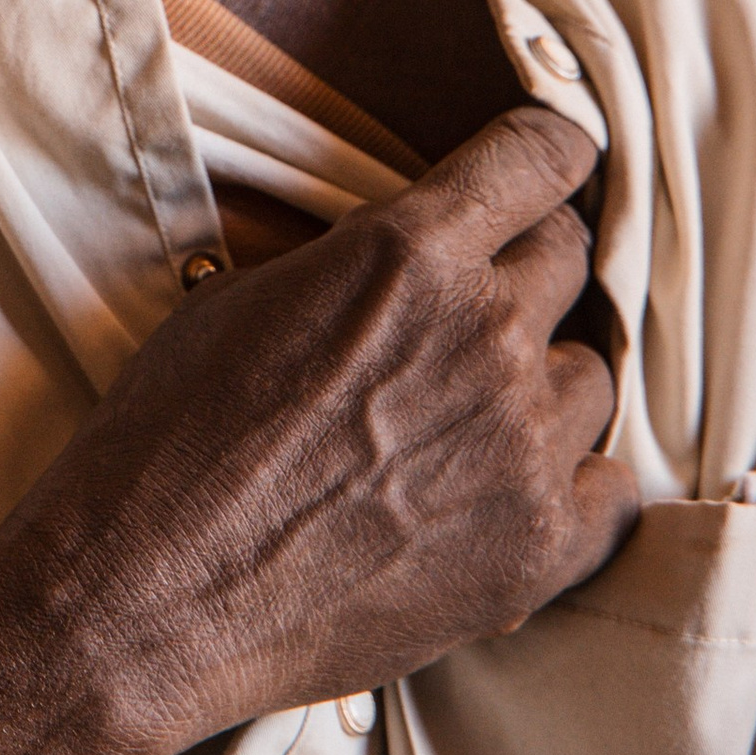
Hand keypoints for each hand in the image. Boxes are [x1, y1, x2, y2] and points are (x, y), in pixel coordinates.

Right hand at [0, 105, 637, 754]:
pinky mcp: (535, 551)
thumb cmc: (166, 444)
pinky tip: (511, 498)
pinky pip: (612, 493)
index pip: (544, 154)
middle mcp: (485, 335)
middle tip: (466, 322)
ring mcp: (520, 447)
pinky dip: (572, 490)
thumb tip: (408, 247)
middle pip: (569, 261)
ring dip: (540, 391)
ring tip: (461, 431)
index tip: (540, 176)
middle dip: (521, 276)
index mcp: (411, 254)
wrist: (142, 600)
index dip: (546, 159)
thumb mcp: (242, 298)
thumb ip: (357, 260)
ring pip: (589, 380)